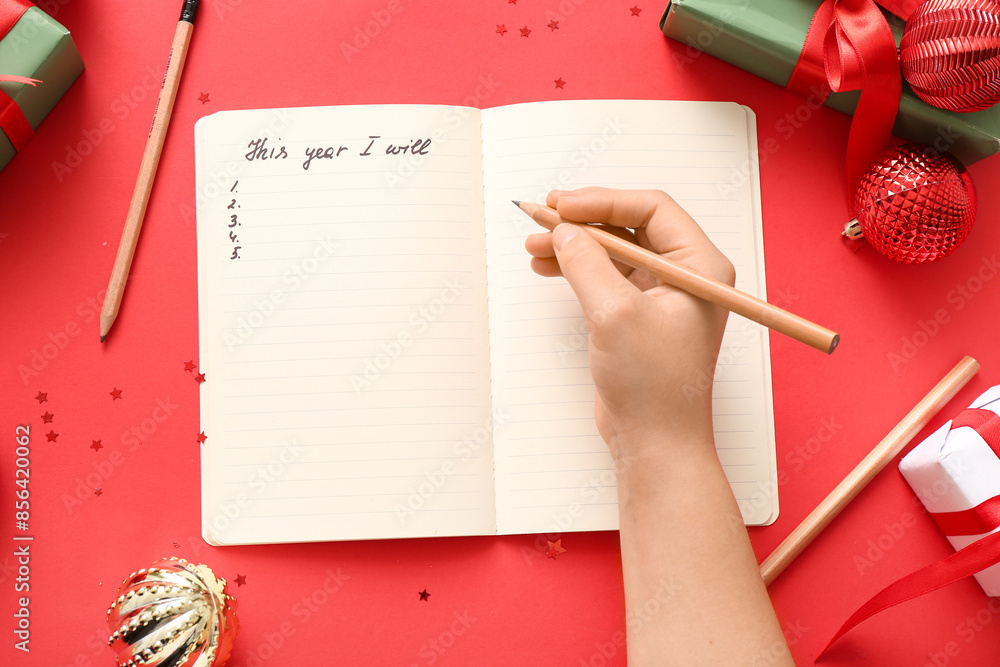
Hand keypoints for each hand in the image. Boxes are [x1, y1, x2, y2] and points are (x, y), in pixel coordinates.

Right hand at [525, 187, 734, 459]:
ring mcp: (661, 294)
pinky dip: (575, 268)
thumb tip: (563, 231)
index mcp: (700, 266)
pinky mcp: (638, 314)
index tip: (562, 206)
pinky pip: (605, 274)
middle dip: (583, 220)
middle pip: (630, 224)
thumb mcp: (615, 314)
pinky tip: (547, 267)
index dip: (603, 201)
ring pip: (613, 249)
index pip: (651, 209)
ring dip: (574, 244)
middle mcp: (685, 274)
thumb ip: (587, 264)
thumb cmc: (654, 386)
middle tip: (543, 217)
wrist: (656, 442)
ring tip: (535, 246)